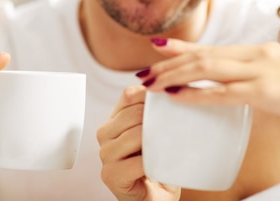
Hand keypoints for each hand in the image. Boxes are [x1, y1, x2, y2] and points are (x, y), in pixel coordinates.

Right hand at [97, 85, 179, 200]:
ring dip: (156, 140)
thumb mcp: (158, 131)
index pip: (129, 95)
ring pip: (134, 135)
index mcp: (115, 119)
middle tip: (174, 127)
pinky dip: (153, 162)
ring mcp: (105, 155)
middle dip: (157, 118)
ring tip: (169, 146)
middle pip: (132, 113)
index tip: (171, 100)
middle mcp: (105, 134)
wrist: (156, 197)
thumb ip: (156, 110)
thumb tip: (171, 89)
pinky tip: (161, 163)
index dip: (151, 95)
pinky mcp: (111, 175)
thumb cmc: (159, 163)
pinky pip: (136, 161)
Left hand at [145, 39, 279, 133]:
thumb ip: (265, 80)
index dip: (183, 48)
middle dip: (169, 64)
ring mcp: (261, 71)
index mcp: (261, 52)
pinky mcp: (266, 91)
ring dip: (173, 75)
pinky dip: (194, 93)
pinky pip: (222, 92)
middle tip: (143, 74)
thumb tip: (247, 89)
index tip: (159, 48)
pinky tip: (175, 96)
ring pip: (206, 68)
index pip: (214, 48)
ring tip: (149, 84)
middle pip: (203, 55)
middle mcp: (257, 55)